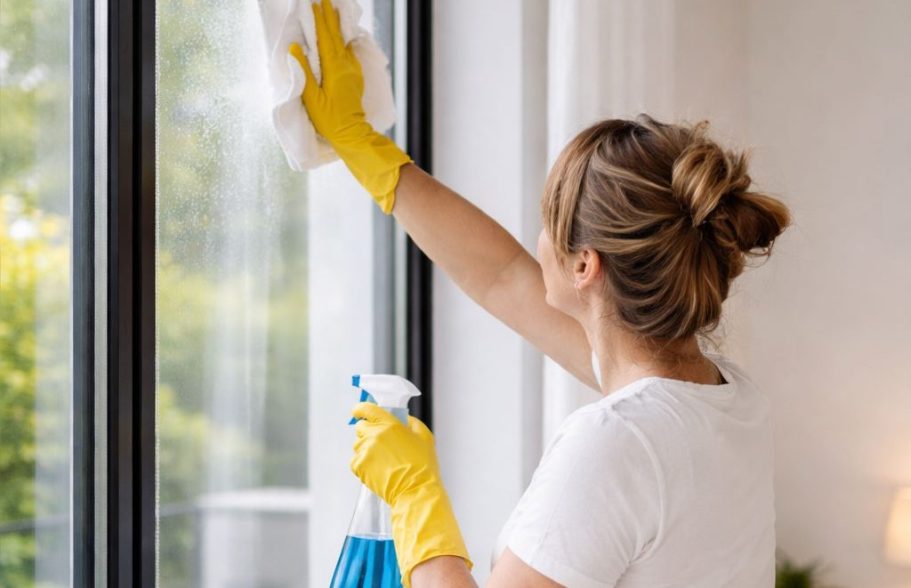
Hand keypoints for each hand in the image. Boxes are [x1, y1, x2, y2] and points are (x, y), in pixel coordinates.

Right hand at [288, 0, 368, 147]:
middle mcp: (347, 66)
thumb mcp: (312, 98)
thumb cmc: (329, 120)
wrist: (352, 134)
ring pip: (344, 43)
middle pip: (337, 37)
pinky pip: (349, 53)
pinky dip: (343, 41)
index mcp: (335, 69)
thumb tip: (295, 47)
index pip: (326, 39)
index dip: (320, 20)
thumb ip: (304, 71)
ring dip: (337, 27)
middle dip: (330, 17)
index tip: (315, 4)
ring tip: (334, 12)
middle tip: (326, 0)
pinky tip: (342, 39)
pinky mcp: (355, 77)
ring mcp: (353, 71)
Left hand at [351, 402, 440, 504]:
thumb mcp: (424, 436)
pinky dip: (363, 464)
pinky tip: (378, 469)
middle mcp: (374, 435)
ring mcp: (365, 451)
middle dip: (367, 431)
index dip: (360, 409)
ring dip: (366, 448)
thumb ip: (411, 422)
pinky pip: (355, 460)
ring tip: (382, 460)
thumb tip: (401, 418)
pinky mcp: (359, 466)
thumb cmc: (423, 465)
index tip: (359, 412)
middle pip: (360, 427)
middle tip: (380, 442)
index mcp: (389, 424)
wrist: (415, 489)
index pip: (367, 408)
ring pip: (358, 445)